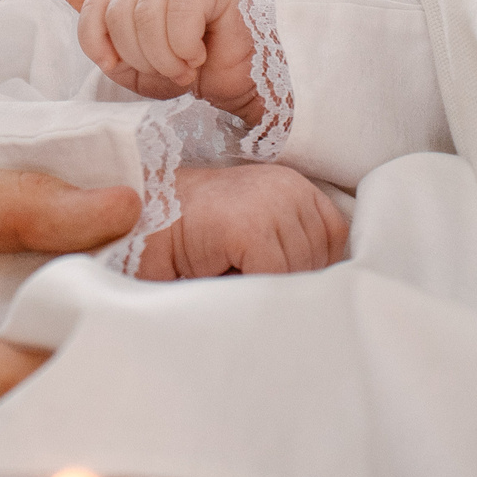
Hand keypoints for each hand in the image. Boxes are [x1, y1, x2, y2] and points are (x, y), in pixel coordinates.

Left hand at [79, 0, 266, 125]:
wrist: (243, 81)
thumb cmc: (195, 72)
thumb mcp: (142, 74)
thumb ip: (116, 60)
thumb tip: (107, 55)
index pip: (95, 6)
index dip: (95, 40)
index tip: (115, 66)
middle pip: (119, 14)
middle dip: (141, 57)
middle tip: (170, 72)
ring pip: (146, 14)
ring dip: (165, 56)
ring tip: (186, 68)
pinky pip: (180, 10)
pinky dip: (184, 44)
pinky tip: (199, 54)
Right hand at [128, 164, 347, 280]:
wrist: (142, 217)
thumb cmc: (197, 234)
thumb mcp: (258, 231)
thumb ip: (293, 245)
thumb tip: (326, 292)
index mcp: (293, 184)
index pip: (334, 238)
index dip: (312, 267)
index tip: (281, 278)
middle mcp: (288, 186)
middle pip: (320, 258)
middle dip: (290, 282)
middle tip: (246, 279)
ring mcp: (270, 204)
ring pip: (300, 271)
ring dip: (269, 287)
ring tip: (232, 275)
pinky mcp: (249, 227)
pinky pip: (275, 277)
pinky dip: (254, 289)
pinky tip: (225, 276)